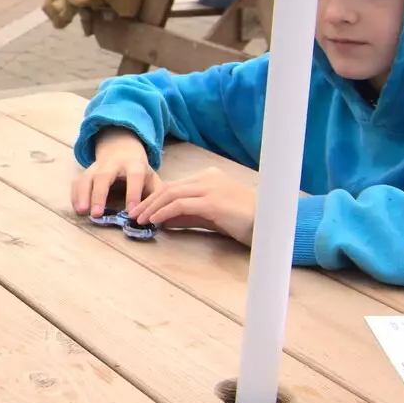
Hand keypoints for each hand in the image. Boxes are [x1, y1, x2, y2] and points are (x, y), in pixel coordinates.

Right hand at [72, 128, 159, 217]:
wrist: (122, 150)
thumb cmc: (139, 171)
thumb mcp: (152, 177)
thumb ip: (156, 193)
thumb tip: (158, 212)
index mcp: (134, 164)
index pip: (134, 177)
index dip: (133, 193)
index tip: (131, 212)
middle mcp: (113, 164)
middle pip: (104, 176)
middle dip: (99, 195)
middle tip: (96, 214)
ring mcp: (97, 167)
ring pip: (87, 178)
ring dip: (82, 194)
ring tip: (82, 211)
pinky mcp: (87, 171)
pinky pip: (78, 181)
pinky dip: (75, 194)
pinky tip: (77, 208)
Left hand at [126, 167, 256, 245]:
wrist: (270, 225)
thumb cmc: (244, 222)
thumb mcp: (210, 216)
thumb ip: (188, 216)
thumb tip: (163, 220)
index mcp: (209, 177)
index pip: (175, 186)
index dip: (155, 198)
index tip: (141, 210)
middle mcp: (208, 178)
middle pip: (170, 188)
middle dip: (148, 201)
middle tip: (133, 215)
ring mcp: (210, 188)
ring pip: (171, 194)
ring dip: (152, 207)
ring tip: (139, 220)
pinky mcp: (212, 201)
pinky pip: (180, 205)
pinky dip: (164, 212)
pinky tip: (154, 221)